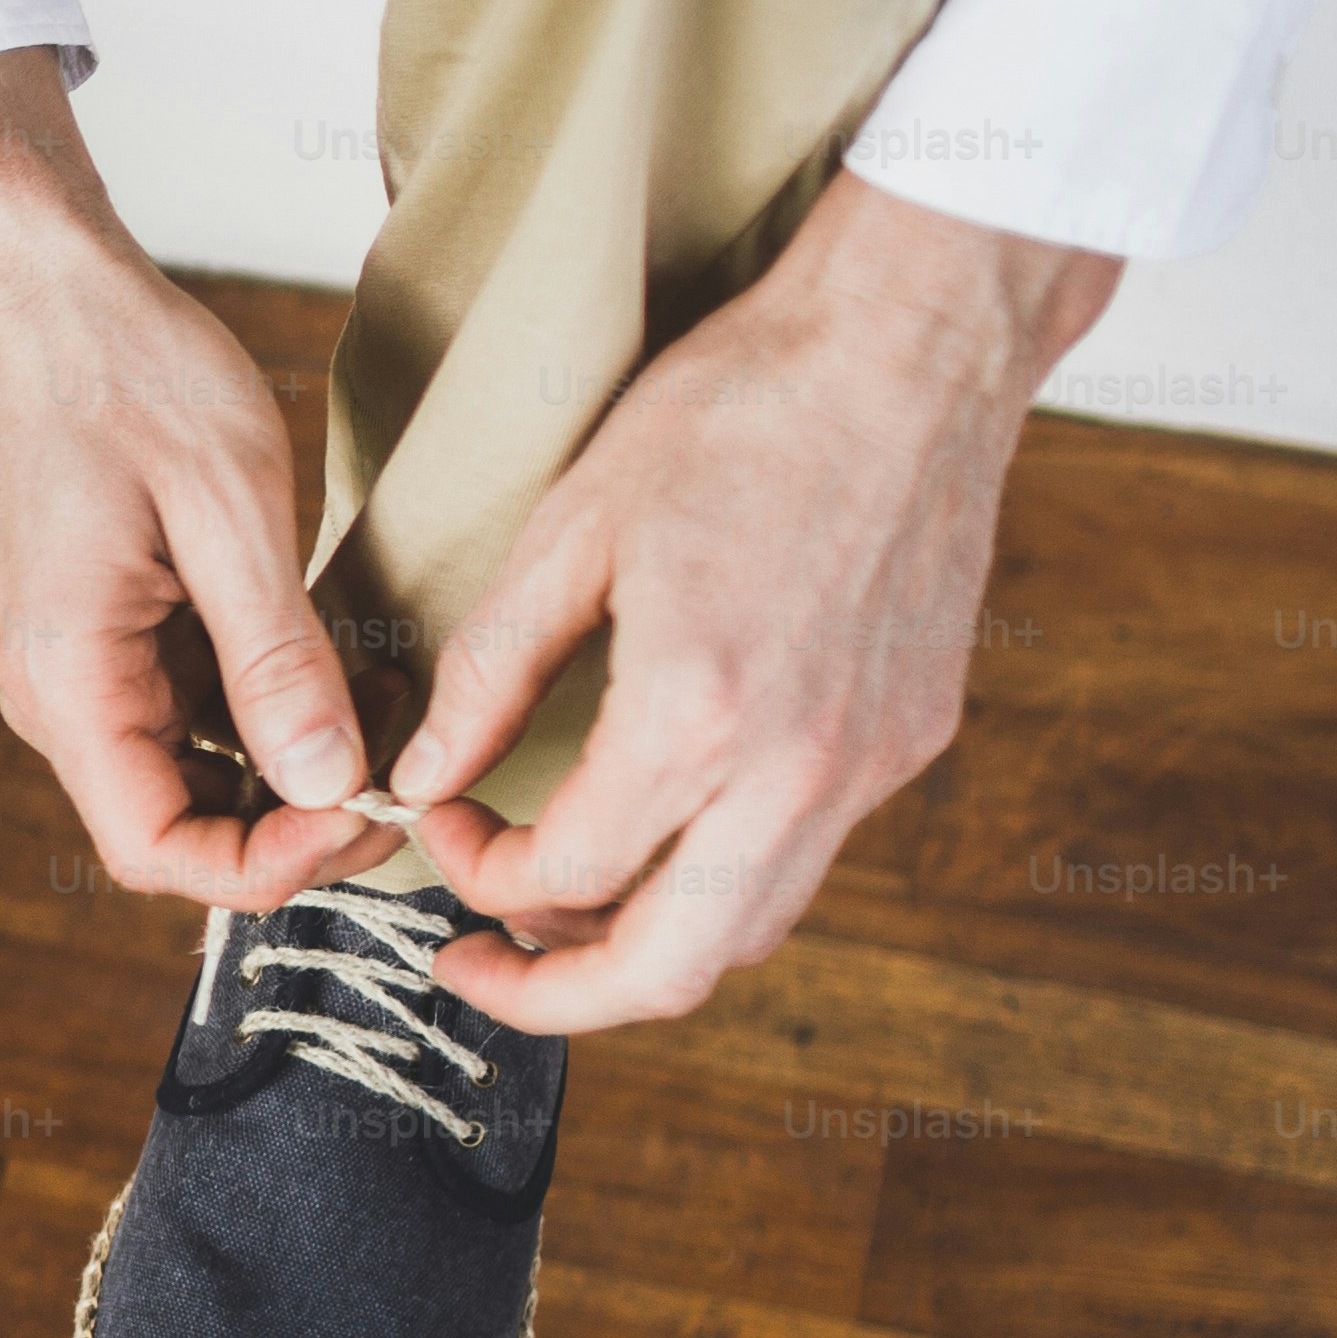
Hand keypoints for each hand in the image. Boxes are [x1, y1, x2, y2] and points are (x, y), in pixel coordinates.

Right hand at [0, 51, 397, 908]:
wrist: (48, 294)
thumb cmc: (127, 374)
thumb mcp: (226, 510)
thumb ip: (275, 661)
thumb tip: (330, 786)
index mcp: (71, 678)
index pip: (156, 848)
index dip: (266, 868)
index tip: (364, 817)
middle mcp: (61, 695)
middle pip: (178, 828)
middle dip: (296, 826)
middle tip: (405, 776)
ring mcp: (83, 669)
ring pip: (194, 779)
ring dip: (295, 769)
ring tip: (392, 709)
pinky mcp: (114, 637)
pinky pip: (194, 716)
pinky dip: (275, 712)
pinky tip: (348, 665)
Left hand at [400, 174, 1116, 1032]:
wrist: (916, 342)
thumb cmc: (739, 409)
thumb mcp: (572, 532)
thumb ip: (486, 677)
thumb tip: (420, 781)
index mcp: (699, 715)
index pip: (561, 878)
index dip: (473, 872)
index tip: (435, 822)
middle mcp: (800, 767)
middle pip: (671, 970)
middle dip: (557, 995)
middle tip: (476, 963)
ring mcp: (871, 762)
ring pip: (749, 934)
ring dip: (642, 948)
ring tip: (551, 908)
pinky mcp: (912, 738)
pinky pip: (803, 860)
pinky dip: (715, 881)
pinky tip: (653, 831)